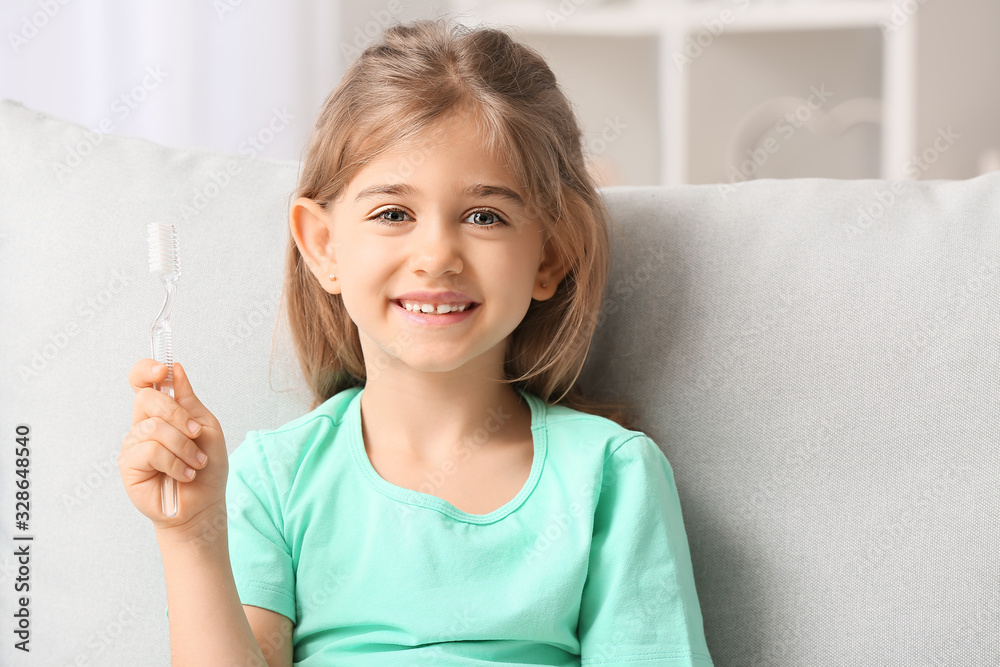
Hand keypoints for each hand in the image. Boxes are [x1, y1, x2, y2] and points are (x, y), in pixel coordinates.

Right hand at [119, 359, 228, 538]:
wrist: (203, 505)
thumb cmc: (206, 468)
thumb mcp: (206, 428)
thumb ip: (189, 400)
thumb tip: (176, 369)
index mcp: (161, 412)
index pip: (142, 382)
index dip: (146, 370)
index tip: (162, 370)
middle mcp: (143, 424)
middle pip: (147, 398)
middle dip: (178, 415)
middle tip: (196, 434)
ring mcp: (133, 444)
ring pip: (155, 428)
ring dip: (184, 447)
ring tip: (195, 463)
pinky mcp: (128, 464)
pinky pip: (151, 450)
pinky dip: (176, 462)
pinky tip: (185, 474)